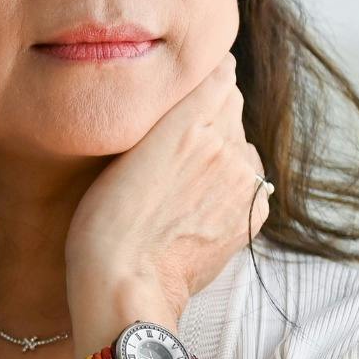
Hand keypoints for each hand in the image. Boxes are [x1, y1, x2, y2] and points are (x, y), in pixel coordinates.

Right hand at [63, 49, 269, 353]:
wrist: (127, 284)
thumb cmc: (105, 220)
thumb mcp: (121, 148)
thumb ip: (169, 110)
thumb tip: (209, 76)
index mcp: (188, 120)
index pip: (218, 73)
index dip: (201, 79)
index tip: (182, 92)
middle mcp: (226, 143)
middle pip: (231, 108)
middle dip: (208, 117)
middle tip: (170, 148)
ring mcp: (244, 180)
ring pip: (241, 144)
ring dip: (220, 151)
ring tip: (181, 182)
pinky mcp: (253, 211)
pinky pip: (249, 180)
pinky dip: (231, 185)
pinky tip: (197, 205)